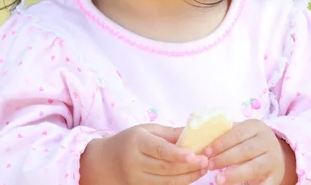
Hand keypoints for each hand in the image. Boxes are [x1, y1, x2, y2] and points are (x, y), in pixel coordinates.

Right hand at [80, 123, 208, 184]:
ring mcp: (136, 179)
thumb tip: (194, 133)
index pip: (160, 150)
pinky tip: (190, 177)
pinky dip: (178, 184)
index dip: (179, 154)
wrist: (104, 162)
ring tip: (202, 169)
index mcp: (137, 142)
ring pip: (166, 181)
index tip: (196, 155)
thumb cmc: (129, 141)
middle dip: (189, 166)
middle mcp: (135, 162)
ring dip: (187, 177)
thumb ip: (169, 133)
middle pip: (166, 167)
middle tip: (206, 161)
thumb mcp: (146, 130)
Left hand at [204, 119, 295, 184]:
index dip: (220, 143)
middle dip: (224, 159)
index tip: (206, 152)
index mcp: (256, 127)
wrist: (275, 153)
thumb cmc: (249, 140)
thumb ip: (225, 133)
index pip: (237, 134)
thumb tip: (201, 138)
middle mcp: (267, 142)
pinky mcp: (275, 176)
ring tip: (217, 180)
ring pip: (253, 168)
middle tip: (209, 165)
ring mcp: (273, 160)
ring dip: (234, 175)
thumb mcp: (242, 131)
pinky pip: (264, 184)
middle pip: (245, 151)